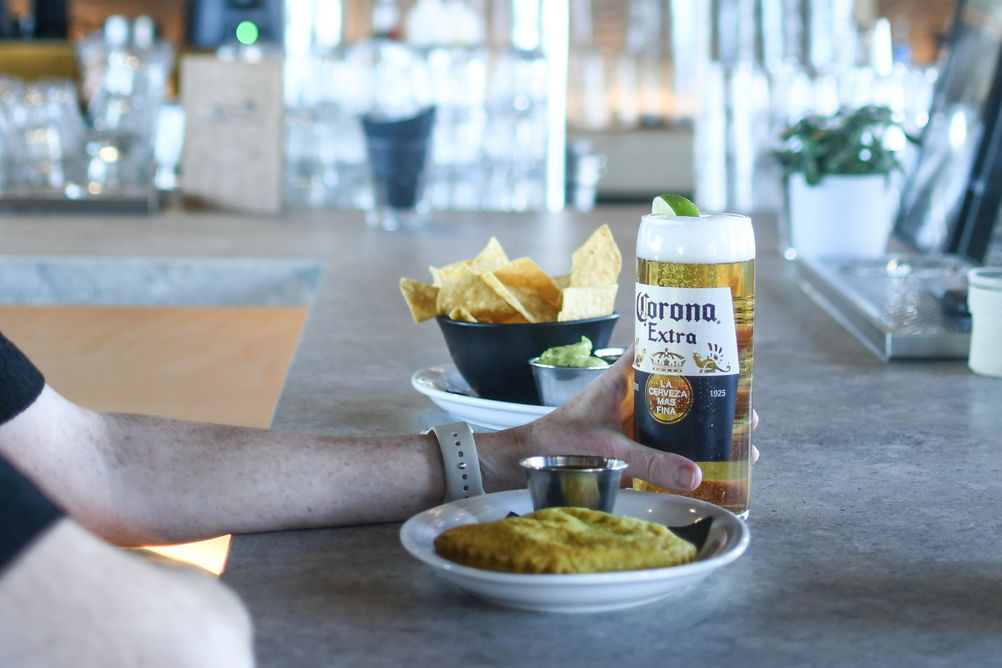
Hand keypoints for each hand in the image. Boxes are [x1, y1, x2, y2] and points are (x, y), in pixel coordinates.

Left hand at [480, 345, 758, 492]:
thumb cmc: (557, 444)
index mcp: (622, 376)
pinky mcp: (625, 439)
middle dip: (713, 395)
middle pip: (679, 383)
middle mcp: (629, 391)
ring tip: (737, 436)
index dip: (695, 344)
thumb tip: (698, 475)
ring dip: (702, 421)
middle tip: (747, 409)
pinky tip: (708, 461)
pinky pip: (663, 437)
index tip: (729, 350)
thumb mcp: (610, 451)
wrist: (523, 462)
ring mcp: (628, 416)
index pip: (662, 345)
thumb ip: (651, 463)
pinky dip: (685, 444)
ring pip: (674, 410)